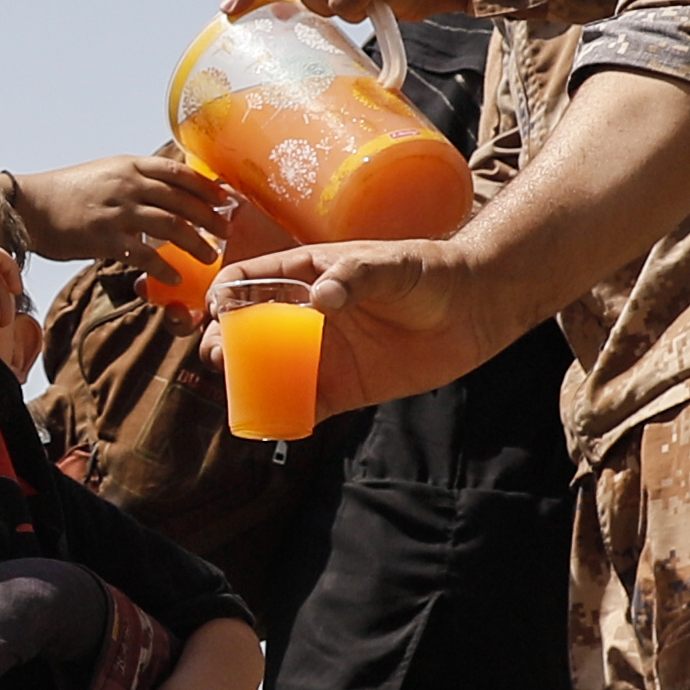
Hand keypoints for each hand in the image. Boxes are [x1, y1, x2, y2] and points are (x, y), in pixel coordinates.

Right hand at [4, 150, 243, 271]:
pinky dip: (162, 266)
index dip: (207, 186)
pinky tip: (174, 277)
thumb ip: (136, 179)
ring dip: (194, 242)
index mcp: (130, 166)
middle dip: (210, 216)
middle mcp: (127, 184)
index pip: (179, 172)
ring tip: (210, 256)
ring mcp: (117, 210)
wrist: (31, 206)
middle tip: (229, 230)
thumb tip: (167, 190)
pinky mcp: (104, 237)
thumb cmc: (68, 191)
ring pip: (169, 225)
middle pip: (181, 199)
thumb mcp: (107, 173)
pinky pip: (142, 253)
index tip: (227, 198)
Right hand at [207, 242, 493, 415]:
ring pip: (269, 371)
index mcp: (307, 274)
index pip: (250, 278)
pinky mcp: (345, 388)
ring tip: (235, 392)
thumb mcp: (391, 264)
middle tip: (216, 357)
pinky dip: (284, 417)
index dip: (225, 292)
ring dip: (245, 383)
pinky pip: (305, 407)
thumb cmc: (430, 272)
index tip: (213, 310)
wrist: (476, 309)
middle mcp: (307, 315)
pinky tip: (271, 425)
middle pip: (248, 330)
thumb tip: (321, 299)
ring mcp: (324, 353)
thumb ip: (354, 277)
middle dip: (223, 343)